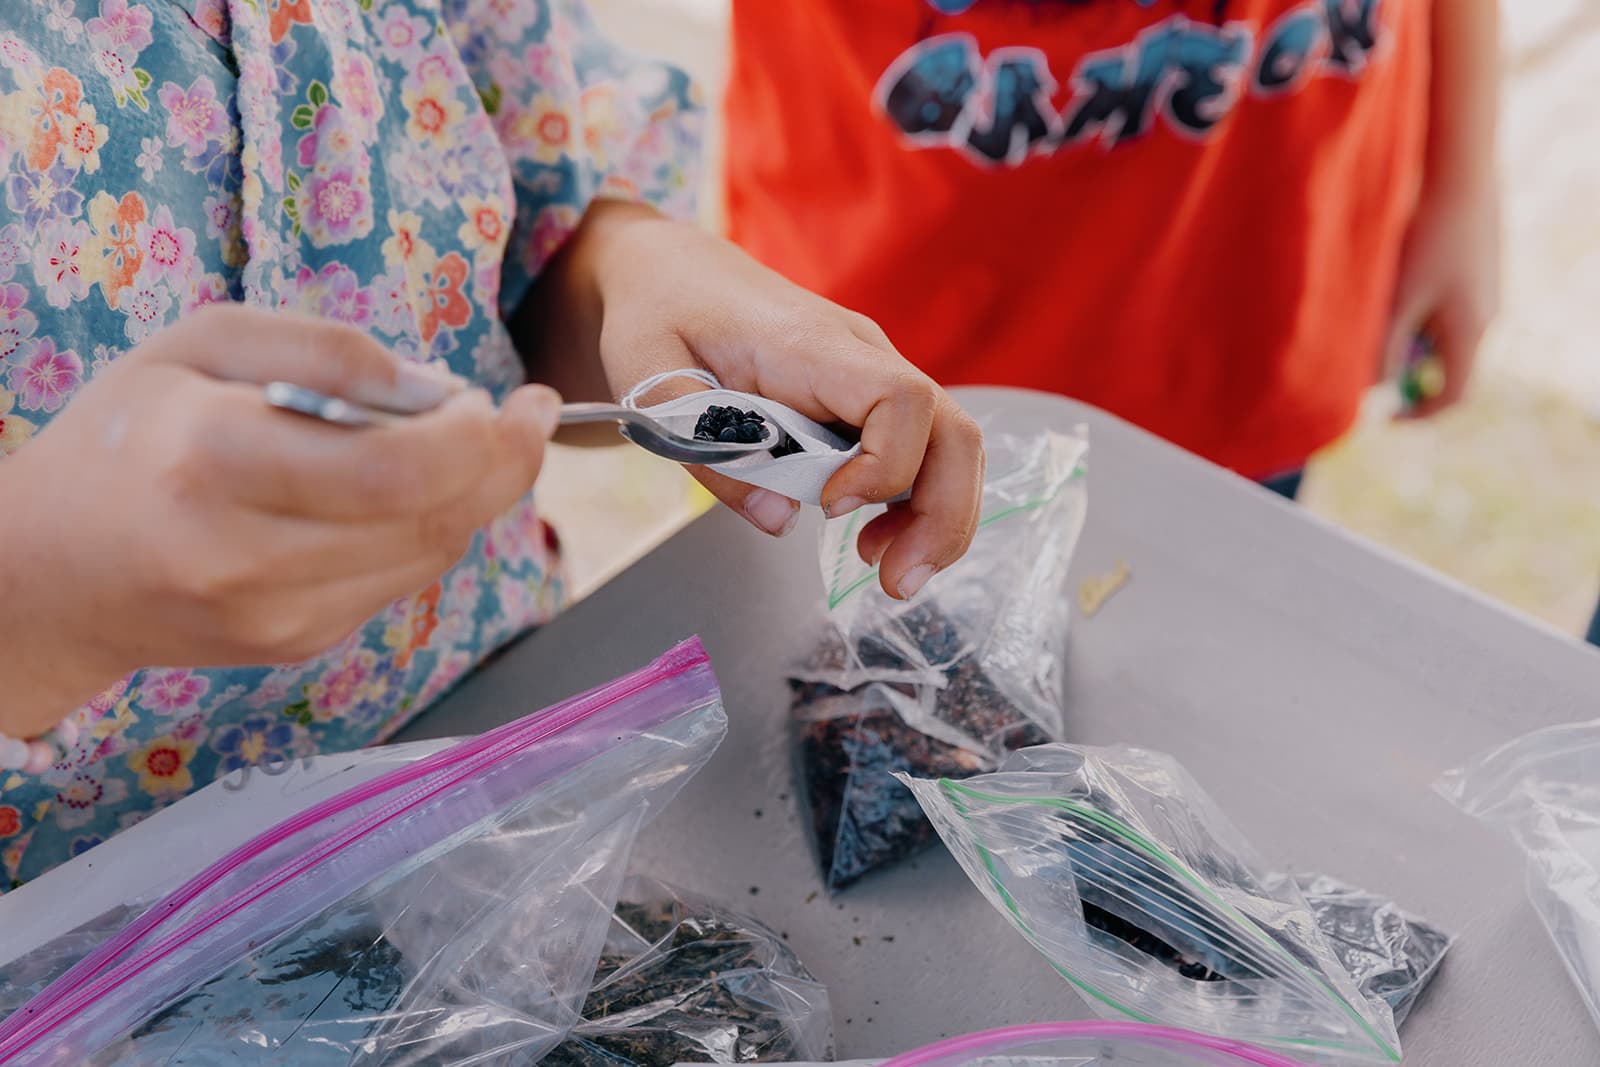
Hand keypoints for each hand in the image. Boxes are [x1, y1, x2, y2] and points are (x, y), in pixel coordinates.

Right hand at [0, 305, 559, 735]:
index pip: (396, 470)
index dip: (479, 438)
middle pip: (434, 519)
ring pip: (431, 555)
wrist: (49, 574)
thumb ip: (326, 351)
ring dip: (469, 497)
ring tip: (453, 444)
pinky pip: (399, 582)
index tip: (503, 398)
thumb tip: (439, 391)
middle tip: (521, 415)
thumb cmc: (124, 436)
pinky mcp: (295, 645)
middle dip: (502, 463)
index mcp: (214, 459)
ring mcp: (275, 615)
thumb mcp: (202, 344)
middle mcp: (246, 554)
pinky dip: (421, 532)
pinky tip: (395, 495)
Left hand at [564, 202, 984, 601]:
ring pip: (953, 447)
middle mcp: (863, 356)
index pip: (900, 398)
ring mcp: (875, 376)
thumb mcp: (646, 378)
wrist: (675, 274)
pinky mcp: (870, 400)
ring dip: (937, 519)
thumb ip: (704, 446)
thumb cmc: (659, 315)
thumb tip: (777, 517)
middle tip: (898, 582)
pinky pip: (924, 452)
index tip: (830, 507)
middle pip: (954, 431)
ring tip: (889, 572)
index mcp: (811, 344)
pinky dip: (915, 505)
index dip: (885, 465)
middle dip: (943, 516)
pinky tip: (874, 539)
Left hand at [1383, 178, 1501, 417]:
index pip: (1454, 394)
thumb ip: (1384, 348)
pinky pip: (1447, 308)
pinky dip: (1419, 309)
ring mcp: (1487, 294)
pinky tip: (1399, 271)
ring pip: (1442, 335)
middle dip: (1406, 368)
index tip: (1386, 415)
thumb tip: (1374, 391)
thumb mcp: (1397, 299)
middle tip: (1369, 351)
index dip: (1419, 413)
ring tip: (1383, 298)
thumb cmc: (1426, 235)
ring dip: (1409, 335)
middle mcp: (1487, 317)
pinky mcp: (1479, 272)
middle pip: (1446, 366)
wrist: (1460, 172)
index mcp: (1470, 330)